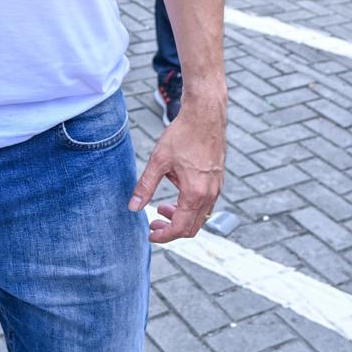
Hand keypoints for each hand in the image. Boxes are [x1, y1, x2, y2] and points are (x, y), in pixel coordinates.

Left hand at [129, 95, 225, 242]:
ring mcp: (216, 188)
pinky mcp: (218, 180)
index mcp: (195, 193)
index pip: (180, 228)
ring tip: (162, 207)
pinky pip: (206, 204)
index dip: (164, 236)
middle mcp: (209, 195)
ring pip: (200, 217)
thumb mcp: (159, 160)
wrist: (205, 115)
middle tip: (154, 222)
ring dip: (181, 217)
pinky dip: (190, 206)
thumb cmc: (183, 135)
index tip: (150, 233)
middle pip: (192, 227)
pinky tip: (177, 190)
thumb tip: (133, 207)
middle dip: (172, 229)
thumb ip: (145, 186)